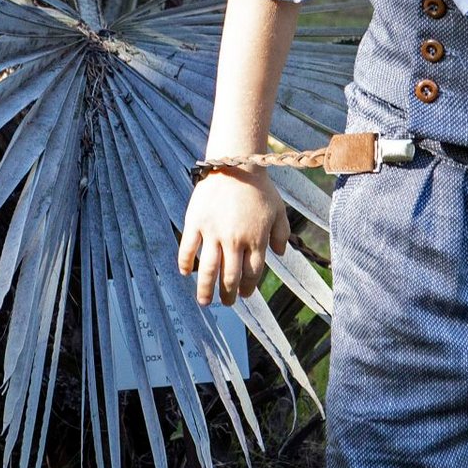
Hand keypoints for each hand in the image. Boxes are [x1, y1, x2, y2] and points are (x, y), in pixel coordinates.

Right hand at [177, 168, 289, 306]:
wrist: (235, 164)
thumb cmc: (259, 187)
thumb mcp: (278, 210)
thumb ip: (282, 234)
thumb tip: (280, 254)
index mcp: (256, 240)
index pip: (252, 274)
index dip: (248, 287)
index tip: (244, 294)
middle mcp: (235, 241)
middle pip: (230, 277)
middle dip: (228, 295)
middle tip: (226, 303)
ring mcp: (213, 232)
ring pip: (208, 270)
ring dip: (206, 290)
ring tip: (204, 301)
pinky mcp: (196, 222)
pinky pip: (188, 248)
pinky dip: (185, 263)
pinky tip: (185, 273)